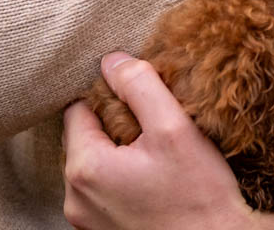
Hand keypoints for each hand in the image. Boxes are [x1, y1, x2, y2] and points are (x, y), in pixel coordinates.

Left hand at [62, 52, 273, 229]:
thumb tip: (112, 60)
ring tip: (156, 155)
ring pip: (94, 166)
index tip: (141, 102)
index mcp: (84, 168)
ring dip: (119, 154)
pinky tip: (153, 180)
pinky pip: (103, 192)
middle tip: (154, 127)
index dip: (109, 96)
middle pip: (84, 139)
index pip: (77, 109)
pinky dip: (122, 180)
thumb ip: (140, 86)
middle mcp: (75, 199)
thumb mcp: (174, 128)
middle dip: (114, 126)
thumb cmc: (198, 196)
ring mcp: (86, 221)